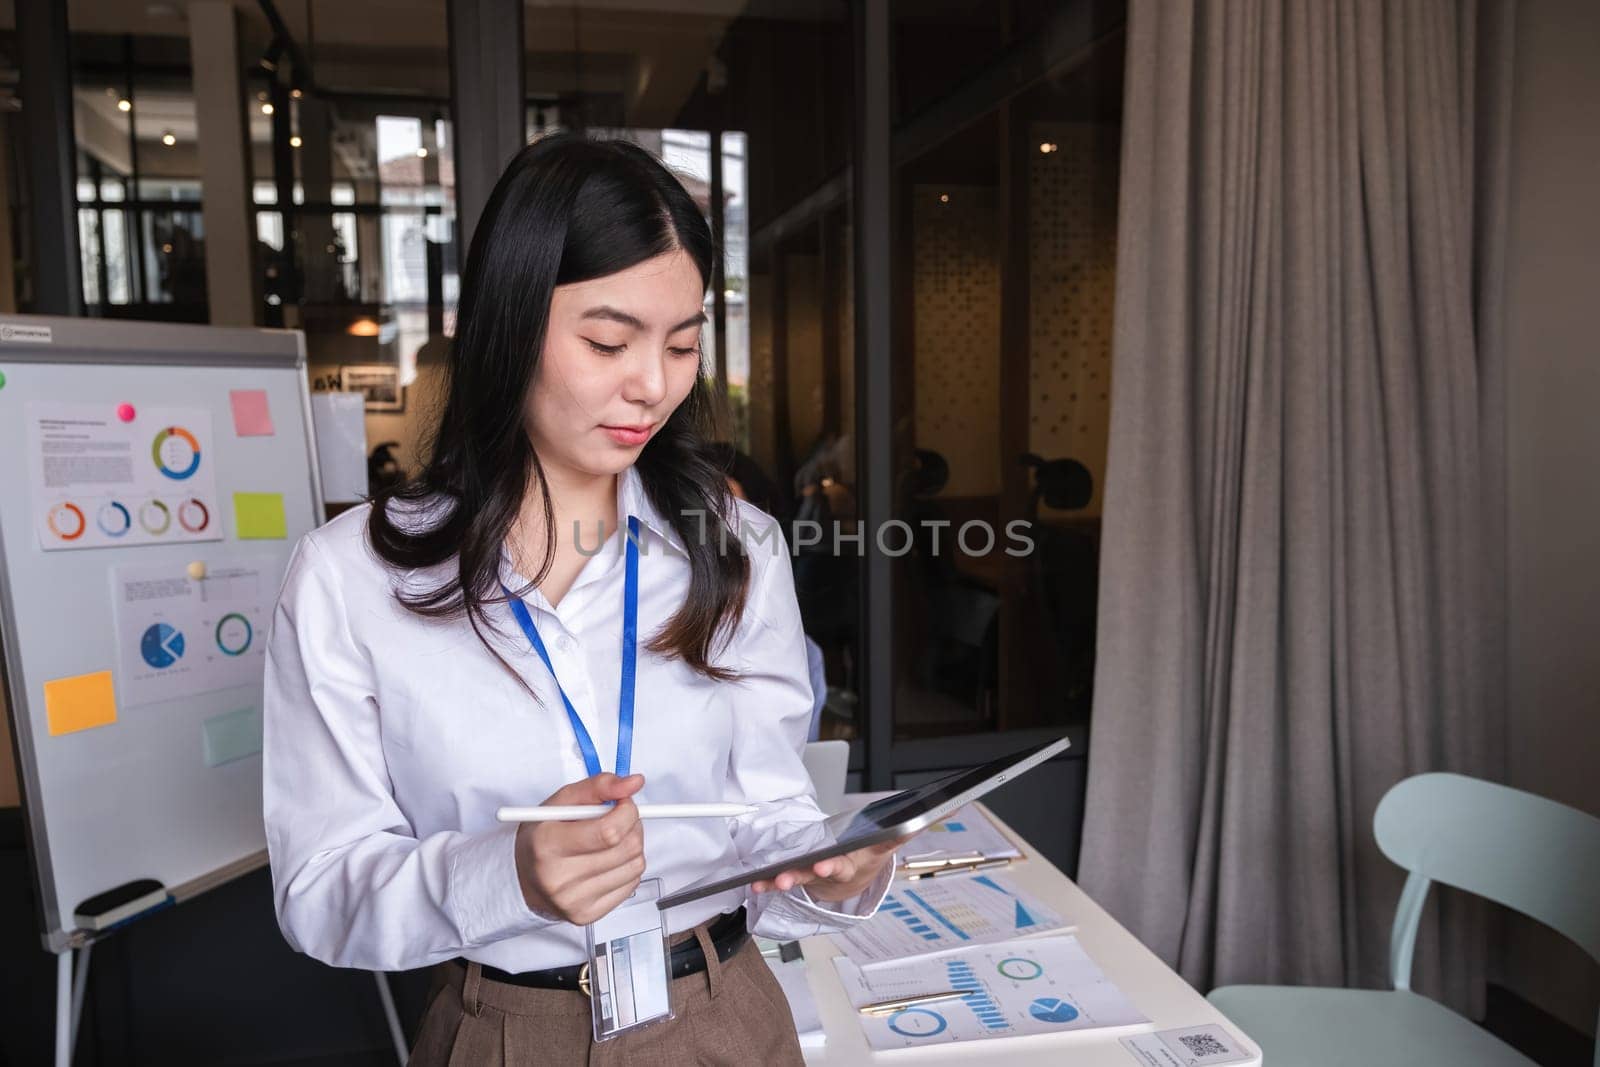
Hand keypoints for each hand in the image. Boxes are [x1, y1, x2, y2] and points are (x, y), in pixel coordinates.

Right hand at [513, 772, 645, 924]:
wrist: (523, 877)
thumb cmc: (544, 835)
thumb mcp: (562, 801)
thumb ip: (599, 786)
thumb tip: (634, 783)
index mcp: (547, 844)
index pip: (609, 831)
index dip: (627, 812)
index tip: (623, 803)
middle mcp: (558, 878)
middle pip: (627, 848)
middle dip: (632, 826)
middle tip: (619, 819)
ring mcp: (573, 901)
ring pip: (635, 865)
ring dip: (632, 846)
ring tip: (611, 841)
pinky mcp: (587, 916)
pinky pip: (632, 885)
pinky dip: (627, 868)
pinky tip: (608, 861)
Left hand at [751, 836, 905, 902]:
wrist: (852, 881)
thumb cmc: (866, 855)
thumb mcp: (888, 843)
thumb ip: (908, 830)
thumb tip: (942, 811)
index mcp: (856, 862)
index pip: (849, 863)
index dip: (835, 865)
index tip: (824, 866)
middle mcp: (835, 871)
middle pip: (824, 872)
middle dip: (812, 872)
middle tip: (801, 872)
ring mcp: (815, 876)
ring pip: (801, 878)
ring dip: (787, 880)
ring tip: (774, 880)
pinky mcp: (799, 876)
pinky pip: (782, 879)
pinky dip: (768, 882)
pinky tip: (756, 883)